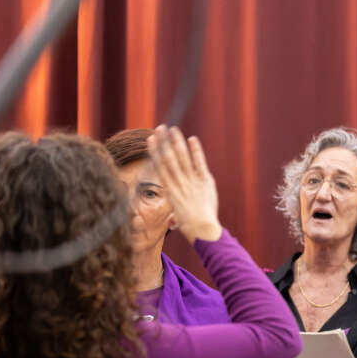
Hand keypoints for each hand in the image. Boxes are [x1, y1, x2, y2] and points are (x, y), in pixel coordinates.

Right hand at [147, 125, 221, 243]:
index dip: (155, 152)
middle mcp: (179, 183)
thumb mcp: (178, 219)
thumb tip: (172, 222)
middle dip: (164, 142)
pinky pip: (200, 163)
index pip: (159, 166)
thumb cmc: (190, 226)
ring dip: (177, 142)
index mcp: (169, 190)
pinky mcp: (205, 182)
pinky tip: (192, 139)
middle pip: (169, 158)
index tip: (150, 139)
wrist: (203, 230)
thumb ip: (175, 215)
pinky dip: (196, 151)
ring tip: (173, 129)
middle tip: (160, 127)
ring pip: (182, 158)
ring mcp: (192, 181)